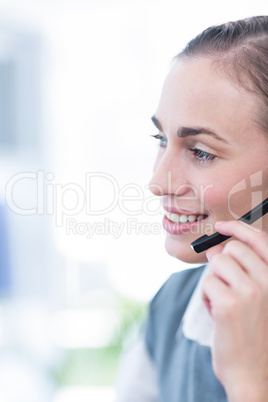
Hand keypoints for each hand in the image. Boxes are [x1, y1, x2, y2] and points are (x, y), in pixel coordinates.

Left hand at [201, 220, 267, 400]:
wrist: (252, 371)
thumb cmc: (251, 331)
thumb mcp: (256, 296)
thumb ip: (242, 269)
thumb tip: (216, 248)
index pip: (260, 240)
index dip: (239, 228)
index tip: (222, 225)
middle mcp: (267, 282)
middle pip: (230, 249)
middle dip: (221, 264)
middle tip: (224, 286)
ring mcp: (249, 292)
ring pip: (216, 263)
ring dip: (213, 281)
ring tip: (223, 303)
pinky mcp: (228, 304)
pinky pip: (206, 283)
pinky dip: (206, 297)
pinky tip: (217, 314)